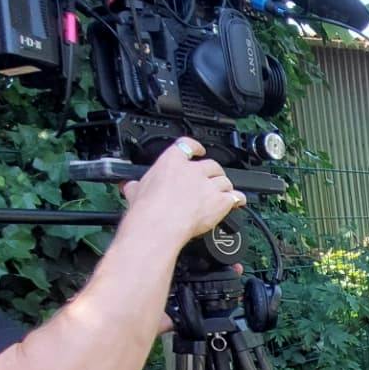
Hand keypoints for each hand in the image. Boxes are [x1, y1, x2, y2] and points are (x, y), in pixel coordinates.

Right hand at [120, 138, 246, 244]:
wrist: (159, 224)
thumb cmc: (148, 209)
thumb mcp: (136, 190)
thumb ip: (137, 185)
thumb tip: (130, 187)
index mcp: (171, 162)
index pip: (187, 145)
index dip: (195, 147)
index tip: (198, 150)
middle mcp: (193, 170)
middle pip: (211, 165)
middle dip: (213, 172)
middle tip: (211, 180)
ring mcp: (208, 185)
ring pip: (224, 180)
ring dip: (225, 186)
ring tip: (224, 192)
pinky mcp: (220, 201)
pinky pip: (235, 197)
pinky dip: (238, 199)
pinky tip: (238, 201)